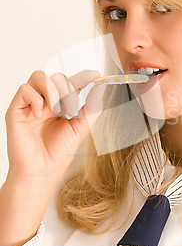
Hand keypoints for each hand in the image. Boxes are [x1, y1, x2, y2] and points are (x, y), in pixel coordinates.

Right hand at [5, 69, 104, 188]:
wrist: (41, 171)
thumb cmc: (58, 153)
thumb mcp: (81, 128)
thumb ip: (91, 107)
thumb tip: (100, 87)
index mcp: (62, 105)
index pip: (72, 83)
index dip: (83, 76)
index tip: (96, 74)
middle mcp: (46, 102)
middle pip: (57, 77)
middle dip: (68, 90)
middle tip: (71, 110)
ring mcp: (31, 104)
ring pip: (39, 76)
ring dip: (52, 90)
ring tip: (56, 109)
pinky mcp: (16, 109)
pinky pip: (24, 89)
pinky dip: (35, 98)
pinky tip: (39, 115)